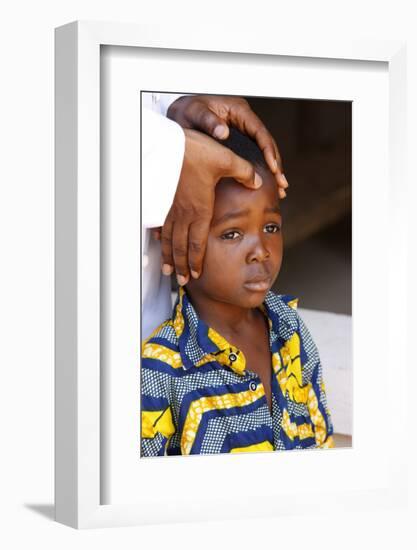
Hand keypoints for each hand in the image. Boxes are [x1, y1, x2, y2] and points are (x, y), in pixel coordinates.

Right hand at [161, 128, 263, 285]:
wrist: (168, 142)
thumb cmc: (196, 151)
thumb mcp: (227, 160)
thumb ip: (244, 172)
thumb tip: (258, 180)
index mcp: (202, 208)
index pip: (198, 242)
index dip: (197, 260)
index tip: (197, 274)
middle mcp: (185, 213)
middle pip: (181, 246)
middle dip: (182, 266)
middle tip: (182, 281)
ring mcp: (171, 207)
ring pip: (169, 238)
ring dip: (169, 256)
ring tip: (169, 271)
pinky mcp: (162, 199)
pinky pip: (160, 223)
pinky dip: (160, 236)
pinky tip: (159, 243)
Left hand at [167, 95, 287, 197]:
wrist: (181, 114)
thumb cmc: (188, 111)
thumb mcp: (196, 114)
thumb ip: (208, 121)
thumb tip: (223, 132)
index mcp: (239, 110)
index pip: (260, 132)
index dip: (268, 150)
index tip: (273, 168)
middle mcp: (245, 119)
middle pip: (266, 143)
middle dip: (276, 164)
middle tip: (282, 183)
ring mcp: (244, 130)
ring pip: (264, 150)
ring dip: (273, 169)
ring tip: (281, 188)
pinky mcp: (240, 140)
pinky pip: (255, 154)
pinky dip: (263, 168)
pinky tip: (269, 182)